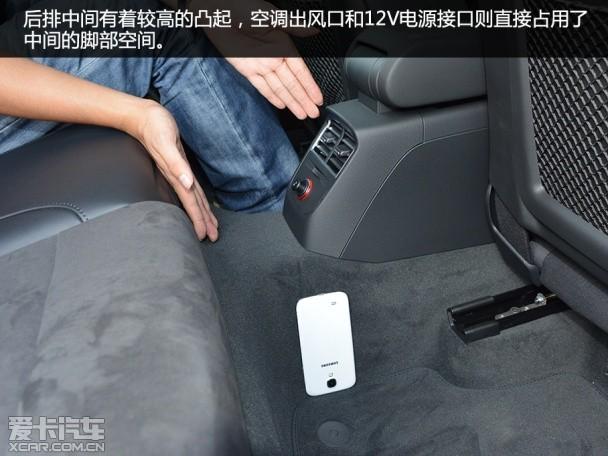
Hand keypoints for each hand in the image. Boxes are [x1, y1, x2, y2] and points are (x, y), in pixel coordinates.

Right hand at [128, 101, 218, 240]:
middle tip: (213, 237)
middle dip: (202, 221)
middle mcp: (177, 176)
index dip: (197, 218)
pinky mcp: (178, 164)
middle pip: (193, 203)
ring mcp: (177, 172)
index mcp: (175, 175)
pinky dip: (196, 197)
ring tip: (209, 226)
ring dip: (201, 212)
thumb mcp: (166, 143)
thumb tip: (187, 183)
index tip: (204, 234)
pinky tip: (198, 201)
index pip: (190, 201)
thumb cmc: (154, 126)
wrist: (142, 116)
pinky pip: (190, 186)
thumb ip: (176, 164)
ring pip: (192, 197)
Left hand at [200, 0, 323, 118]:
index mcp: (283, 45)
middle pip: (292, 84)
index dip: (310, 86)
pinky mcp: (246, 70)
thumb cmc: (244, 7)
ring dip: (291, 102)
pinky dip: (271, 97)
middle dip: (304, 100)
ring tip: (301, 113)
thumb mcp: (273, 15)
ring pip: (279, 89)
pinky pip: (262, 87)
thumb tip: (312, 30)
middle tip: (314, 113)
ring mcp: (261, 65)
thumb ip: (294, 26)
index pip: (301, 72)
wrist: (218, 13)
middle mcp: (273, 58)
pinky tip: (280, 104)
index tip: (318, 99)